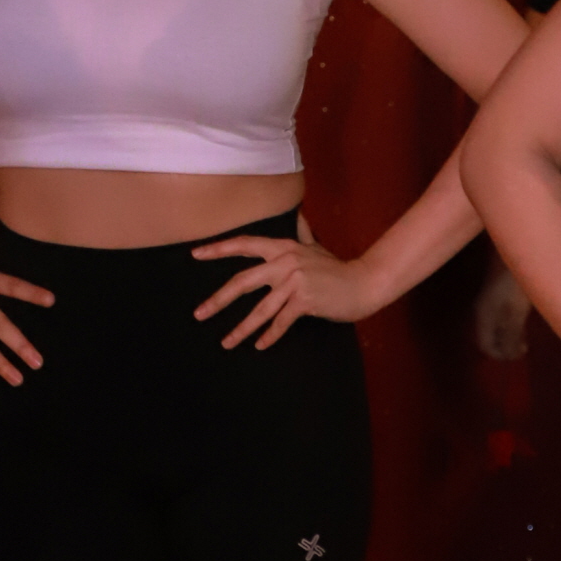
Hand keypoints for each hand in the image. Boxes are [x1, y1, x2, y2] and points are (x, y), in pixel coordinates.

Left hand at [191, 212, 377, 349]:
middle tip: (199, 314)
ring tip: (226, 342)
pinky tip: (259, 345)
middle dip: (218, 300)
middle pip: (243, 281)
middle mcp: (285, 261)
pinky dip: (270, 335)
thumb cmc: (338, 269)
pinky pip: (281, 321)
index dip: (219, 248)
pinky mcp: (305, 299)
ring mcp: (295, 281)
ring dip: (241, 329)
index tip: (196, 254)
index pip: (245, 245)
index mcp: (283, 248)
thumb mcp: (316, 247)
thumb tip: (298, 215)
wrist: (364, 282)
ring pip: (260, 309)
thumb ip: (303, 233)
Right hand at [473, 262, 530, 361]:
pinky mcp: (499, 288)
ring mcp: (490, 297)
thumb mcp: (516, 311)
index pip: (485, 345)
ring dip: (510, 334)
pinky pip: (502, 312)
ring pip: (496, 324)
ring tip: (527, 336)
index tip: (521, 355)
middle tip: (525, 348)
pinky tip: (526, 317)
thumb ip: (511, 334)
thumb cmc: (516, 280)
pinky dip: (513, 321)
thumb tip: (509, 355)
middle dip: (506, 346)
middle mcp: (482, 308)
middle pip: (489, 336)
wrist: (518, 245)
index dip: (501, 355)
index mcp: (483, 315)